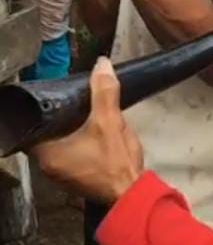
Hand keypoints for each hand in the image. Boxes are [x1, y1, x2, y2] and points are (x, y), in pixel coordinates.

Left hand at [31, 58, 143, 202]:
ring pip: (63, 138)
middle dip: (67, 113)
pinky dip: (82, 137)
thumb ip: (104, 92)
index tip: (65, 91)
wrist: (133, 190)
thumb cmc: (115, 161)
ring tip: (90, 108)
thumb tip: (102, 64)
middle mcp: (48, 165)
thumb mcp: (109, 121)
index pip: (38, 121)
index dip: (52, 104)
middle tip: (81, 97)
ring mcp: (63, 171)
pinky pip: (73, 148)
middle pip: (51, 128)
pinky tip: (96, 128)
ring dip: (76, 125)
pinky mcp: (77, 173)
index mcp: (47, 153)